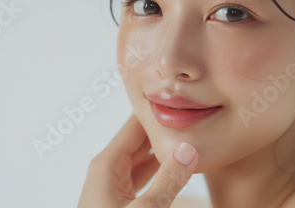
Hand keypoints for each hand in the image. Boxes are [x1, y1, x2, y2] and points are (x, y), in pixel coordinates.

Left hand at [78, 113, 198, 207]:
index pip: (132, 127)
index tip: (174, 98)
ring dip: (162, 152)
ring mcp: (112, 188)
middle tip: (188, 116)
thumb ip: (167, 180)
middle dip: (161, 130)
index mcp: (106, 165)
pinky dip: (158, 172)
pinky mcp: (120, 203)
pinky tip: (174, 169)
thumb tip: (187, 151)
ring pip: (141, 161)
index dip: (153, 112)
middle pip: (138, 142)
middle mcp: (107, 172)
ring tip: (186, 138)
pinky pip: (142, 178)